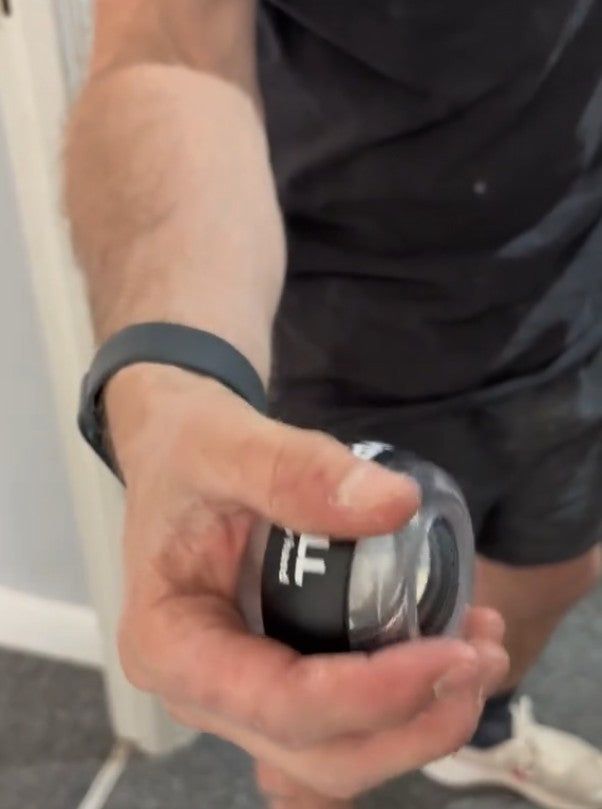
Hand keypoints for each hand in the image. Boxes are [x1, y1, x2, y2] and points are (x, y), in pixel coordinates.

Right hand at [107, 366, 508, 801]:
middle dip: (413, 723)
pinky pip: (347, 719)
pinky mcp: (280, 675)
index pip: (280, 706)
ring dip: (421, 722)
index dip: (374, 695)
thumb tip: (397, 505)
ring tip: (481, 652)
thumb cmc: (184, 448)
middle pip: (321, 754)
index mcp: (172, 644)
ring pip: (341, 754)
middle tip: (482, 657)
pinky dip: (406, 702)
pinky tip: (449, 647)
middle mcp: (205, 690)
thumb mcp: (224, 443)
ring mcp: (244, 692)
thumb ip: (297, 471)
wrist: (178, 450)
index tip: (452, 653)